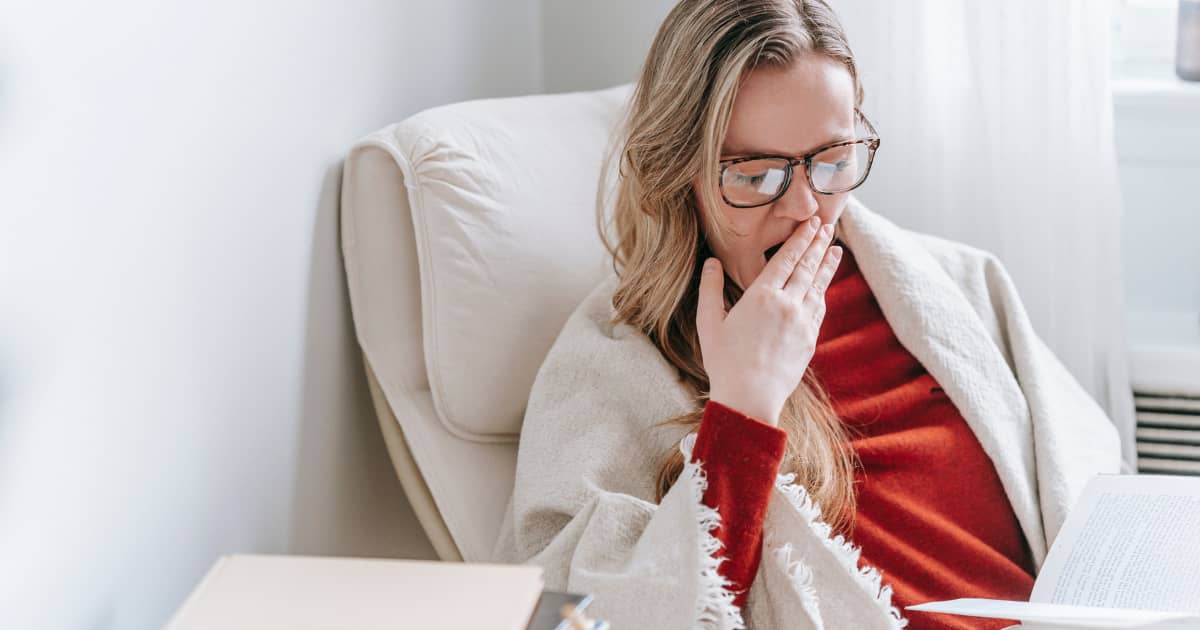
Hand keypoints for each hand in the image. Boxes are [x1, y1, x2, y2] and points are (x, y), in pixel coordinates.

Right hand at [696, 216, 842, 425]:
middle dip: (818, 244)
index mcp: (760, 296)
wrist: (750, 397)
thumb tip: (710, 261)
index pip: (786, 258)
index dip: (801, 238)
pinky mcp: (810, 340)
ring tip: (835, 249)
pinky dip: (822, 293)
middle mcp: (786, 304)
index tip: (812, 223)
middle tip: (827, 226)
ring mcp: (801, 322)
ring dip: (827, 265)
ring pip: (818, 286)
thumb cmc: (724, 361)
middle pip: (806, 267)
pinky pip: (819, 309)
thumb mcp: (709, 323)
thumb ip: (710, 289)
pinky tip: (823, 286)